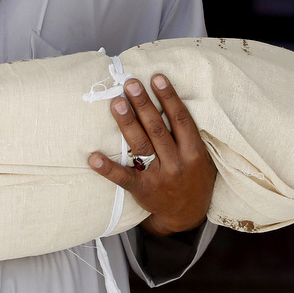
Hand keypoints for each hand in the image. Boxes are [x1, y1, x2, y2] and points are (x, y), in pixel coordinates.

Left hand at [88, 74, 215, 235]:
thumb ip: (187, 134)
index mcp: (193, 152)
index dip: (168, 97)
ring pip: (141, 146)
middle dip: (143, 104)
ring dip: (128, 123)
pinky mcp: (143, 190)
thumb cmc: (191, 176)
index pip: (180, 119)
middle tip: (130, 84)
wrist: (187, 214)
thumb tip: (169, 99)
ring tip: (117, 103)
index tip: (156, 78)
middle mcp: (177, 163)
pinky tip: (94, 157)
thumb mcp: (199, 156)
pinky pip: (124, 178)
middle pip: (157, 129)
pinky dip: (108, 168)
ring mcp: (160, 177)